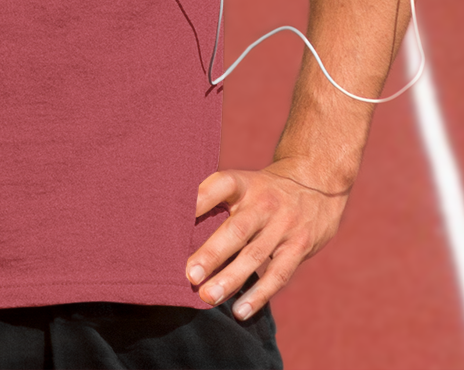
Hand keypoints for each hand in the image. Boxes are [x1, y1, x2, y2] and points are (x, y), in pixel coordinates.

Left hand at [185, 160, 348, 319]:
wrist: (317, 183)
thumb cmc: (265, 190)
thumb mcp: (245, 184)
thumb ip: (218, 202)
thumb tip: (178, 229)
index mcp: (245, 183)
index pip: (220, 185)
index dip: (200, 198)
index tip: (177, 215)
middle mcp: (264, 203)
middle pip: (236, 229)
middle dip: (212, 253)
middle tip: (190, 275)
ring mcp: (284, 225)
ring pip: (255, 255)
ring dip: (231, 279)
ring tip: (208, 297)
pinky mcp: (300, 246)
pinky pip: (278, 274)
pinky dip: (259, 294)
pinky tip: (240, 311)